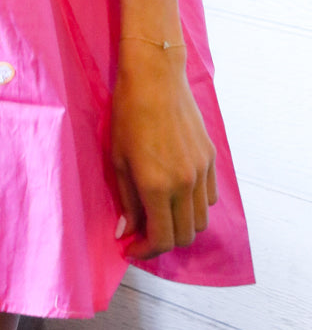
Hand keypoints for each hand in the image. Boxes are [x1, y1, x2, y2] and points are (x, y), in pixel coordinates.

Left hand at [110, 39, 217, 260]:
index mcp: (158, 187)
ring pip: (201, 220)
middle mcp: (185, 184)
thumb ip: (126, 200)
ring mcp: (202, 172)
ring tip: (160, 214)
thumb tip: (126, 232)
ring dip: (181, 225)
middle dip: (162, 242)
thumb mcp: (118, 159)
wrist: (155, 78)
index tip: (131, 247)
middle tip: (143, 234)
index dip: (146, 251)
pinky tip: (176, 194)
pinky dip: (195, 206)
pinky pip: (209, 197)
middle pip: (185, 236)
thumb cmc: (127, 115)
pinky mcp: (211, 159)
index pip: (162, 239)